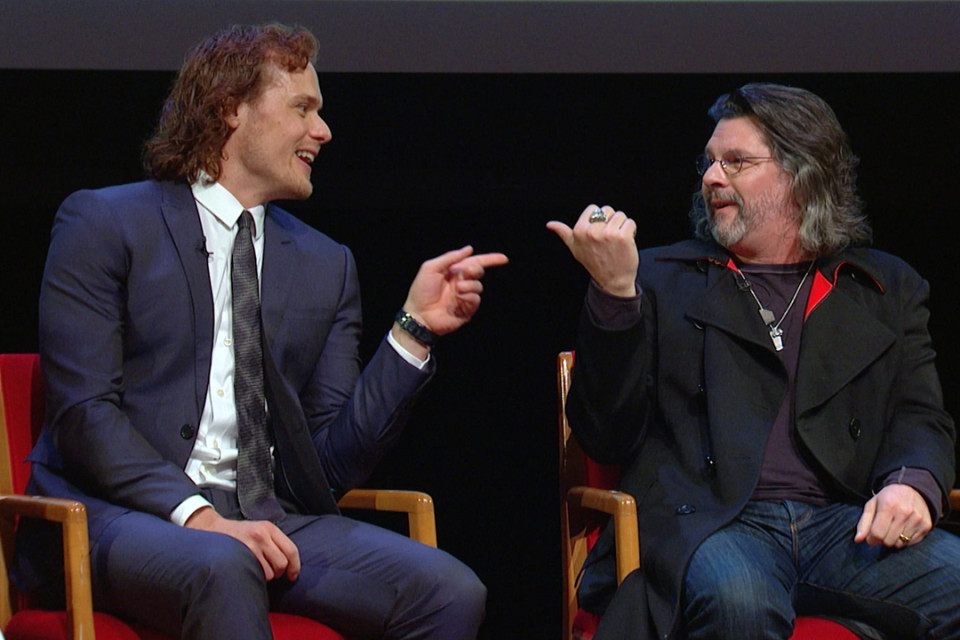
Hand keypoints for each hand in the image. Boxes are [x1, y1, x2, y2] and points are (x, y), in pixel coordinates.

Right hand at [185, 507, 299, 580]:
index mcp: (270, 528)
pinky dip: (257, 576)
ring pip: (271, 571)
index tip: (293, 575)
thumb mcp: (260, 530)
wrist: (213, 529)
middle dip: (280, 572)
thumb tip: (290, 564)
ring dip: (267, 576)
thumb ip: (274, 542)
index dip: (295, 566)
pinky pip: (258, 573)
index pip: (291, 549)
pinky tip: (251, 570)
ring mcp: (252, 544)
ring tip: (259, 569)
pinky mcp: (242, 554)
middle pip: (283, 562)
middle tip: (273, 572)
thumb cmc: (240, 534)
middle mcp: (263, 535)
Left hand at [401, 245, 508, 338]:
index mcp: (453, 271)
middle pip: (479, 271)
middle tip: (468, 273)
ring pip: (478, 286)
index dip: (489, 259)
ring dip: (470, 285)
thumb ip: (450, 257)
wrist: (419, 315)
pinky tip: (459, 298)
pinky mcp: (467, 309)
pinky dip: (469, 296)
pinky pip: (475, 299)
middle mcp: (461, 282)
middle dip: (476, 270)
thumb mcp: (431, 268)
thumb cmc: (421, 291)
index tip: (503, 259)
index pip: (474, 262)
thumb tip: (469, 249)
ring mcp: (464, 296)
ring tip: (458, 289)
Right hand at [546, 204, 638, 296]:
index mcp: (578, 231)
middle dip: (611, 221)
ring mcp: (608, 234)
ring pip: (620, 215)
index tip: (599, 233)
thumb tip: (550, 224)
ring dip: (622, 226)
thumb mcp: (575, 248)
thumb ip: (563, 233)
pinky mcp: (623, 237)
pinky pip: (630, 223)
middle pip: (607, 210)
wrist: (612, 281)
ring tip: (617, 241)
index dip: (599, 219)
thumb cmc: (594, 263)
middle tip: (609, 239)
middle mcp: (592, 231)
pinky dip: (632, 231)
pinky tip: (626, 243)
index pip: (593, 208)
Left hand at [854, 484, 932, 547]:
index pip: (877, 533)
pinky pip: (911, 543)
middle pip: (888, 541)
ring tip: (893, 528)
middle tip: (883, 530)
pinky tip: (904, 529)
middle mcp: (904, 512)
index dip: (871, 539)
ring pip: (900, 544)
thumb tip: (857, 540)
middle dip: (882, 539)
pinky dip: (905, 540)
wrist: (913, 490)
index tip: (871, 538)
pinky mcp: (926, 525)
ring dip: (894, 540)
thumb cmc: (888, 499)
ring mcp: (917, 519)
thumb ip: (863, 523)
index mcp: (888, 506)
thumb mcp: (872, 505)